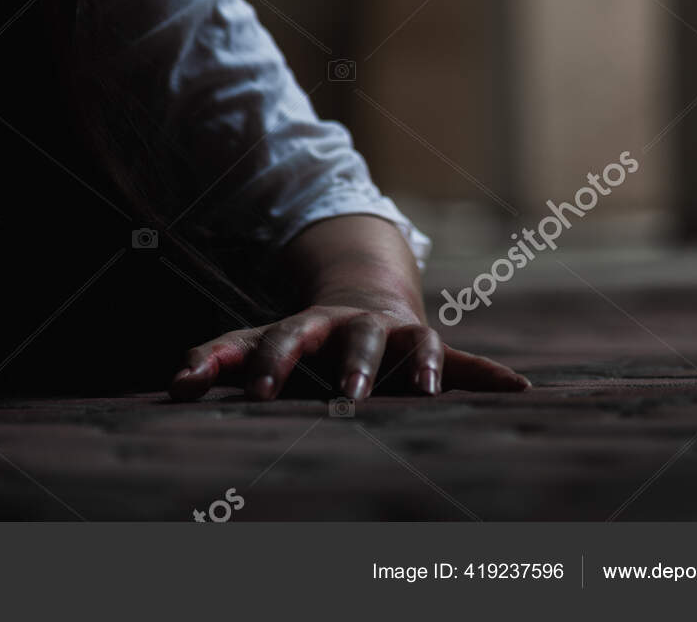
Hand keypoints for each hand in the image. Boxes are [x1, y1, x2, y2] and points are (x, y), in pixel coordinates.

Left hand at [167, 291, 529, 401]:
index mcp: (306, 324)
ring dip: (417, 365)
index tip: (260, 394)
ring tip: (422, 391)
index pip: (283, 337)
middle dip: (348, 365)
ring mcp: (395, 334)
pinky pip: (463, 360)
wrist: (362, 298)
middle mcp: (353, 325)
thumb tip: (175, 383)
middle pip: (350, 338)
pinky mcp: (429, 348)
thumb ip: (214, 359)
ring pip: (410, 344)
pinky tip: (521, 391)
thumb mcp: (254, 341)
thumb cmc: (299, 338)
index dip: (271, 362)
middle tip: (344, 398)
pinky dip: (491, 375)